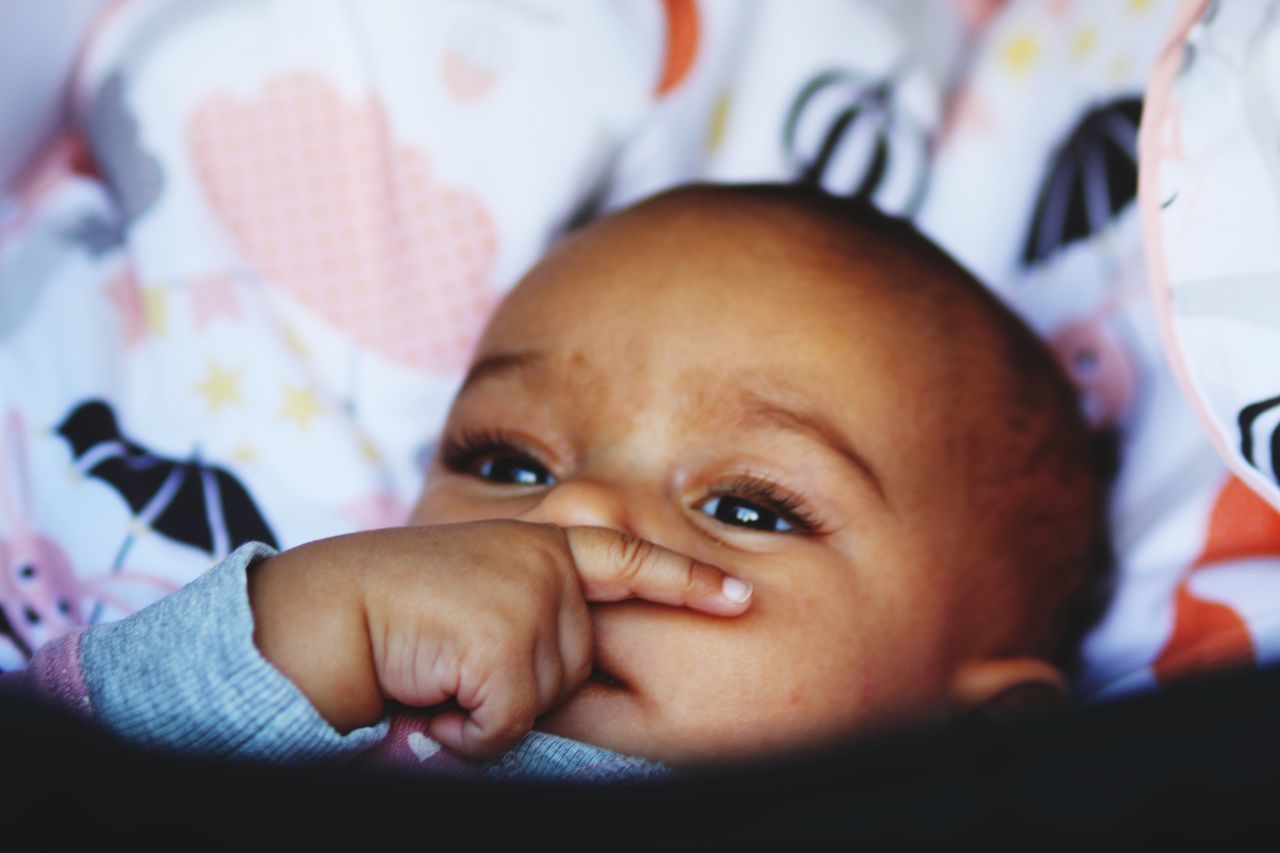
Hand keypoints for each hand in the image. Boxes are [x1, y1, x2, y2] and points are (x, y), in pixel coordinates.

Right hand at [247, 521, 752, 757]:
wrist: (322, 610)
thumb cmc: (391, 608)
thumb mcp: (476, 585)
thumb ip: (532, 602)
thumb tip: (570, 663)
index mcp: (538, 543)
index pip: (626, 560)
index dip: (686, 581)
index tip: (739, 599)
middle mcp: (544, 562)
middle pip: (578, 665)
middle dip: (520, 683)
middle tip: (452, 655)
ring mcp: (530, 595)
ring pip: (545, 698)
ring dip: (487, 707)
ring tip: (435, 668)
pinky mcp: (506, 638)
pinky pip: (508, 724)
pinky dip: (467, 731)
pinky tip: (429, 693)